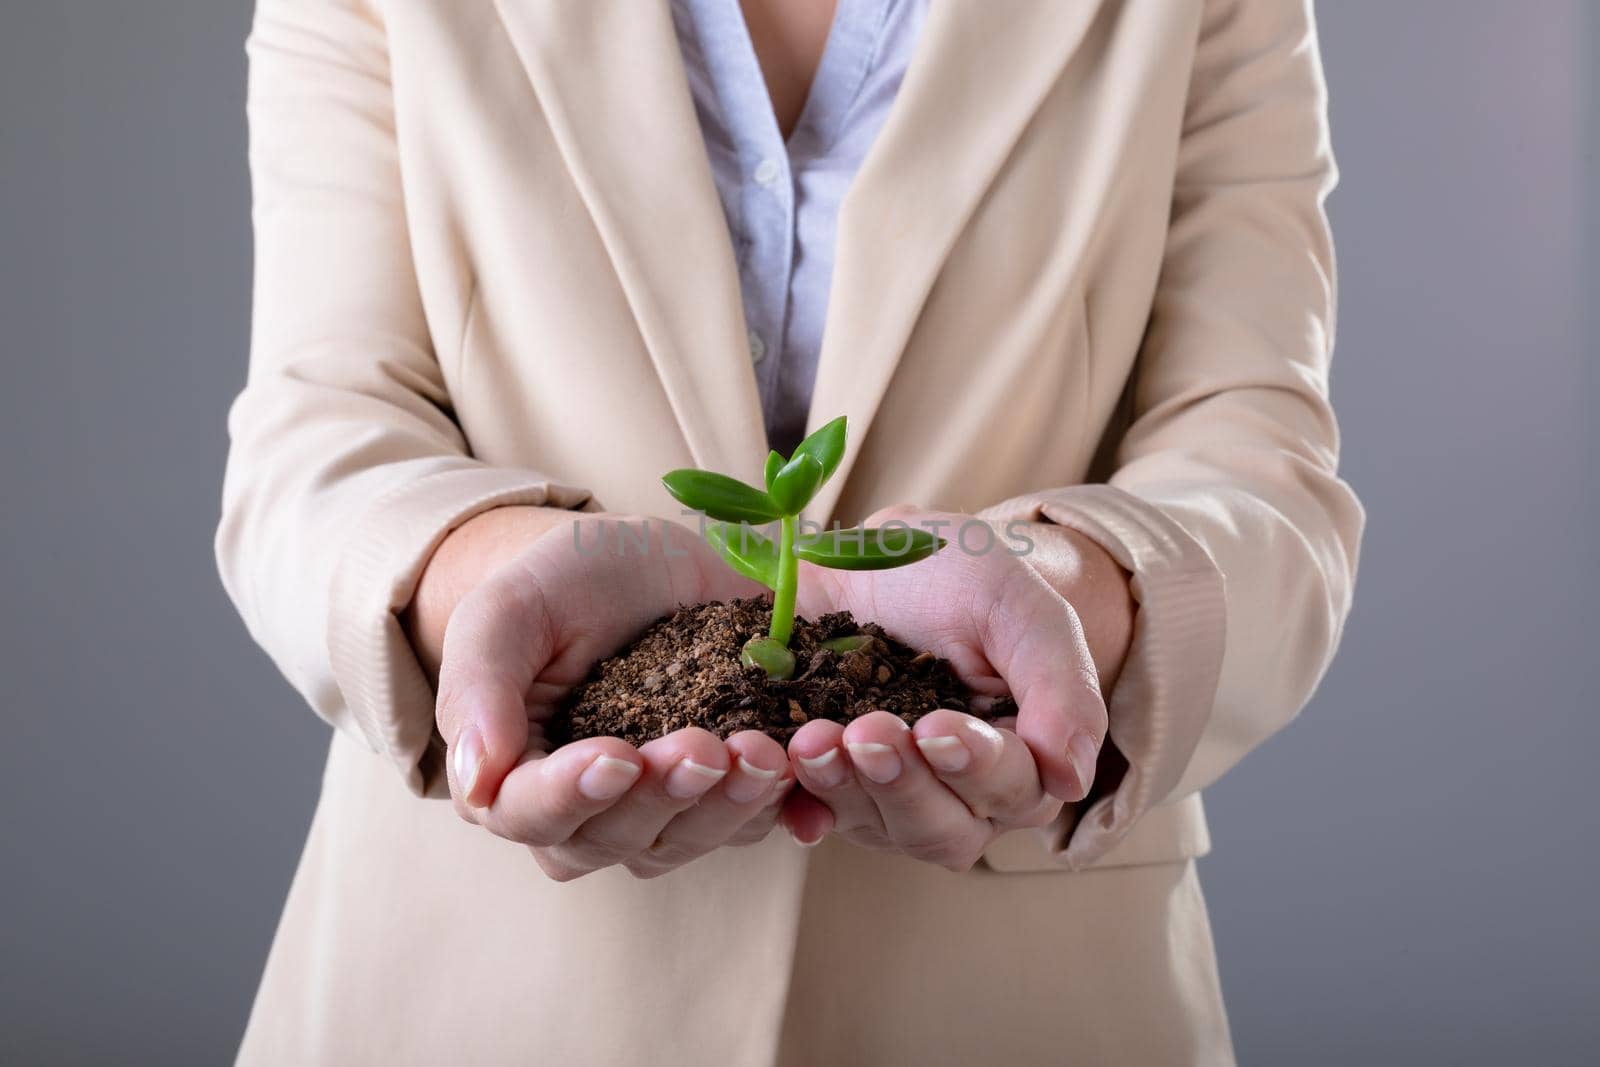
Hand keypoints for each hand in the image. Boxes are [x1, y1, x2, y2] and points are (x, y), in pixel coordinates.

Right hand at [425, 512, 796, 879]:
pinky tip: (809, 782)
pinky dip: (784, 809)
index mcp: (514, 775)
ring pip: (689, 840)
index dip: (573, 794)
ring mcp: (662, 812)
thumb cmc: (565, 581)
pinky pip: (755, 823)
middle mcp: (586, 812)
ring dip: (729, 805)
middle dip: (666, 795)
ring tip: (764, 752)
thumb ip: (480, 688)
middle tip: (706, 746)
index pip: (531, 812)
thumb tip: (472, 781)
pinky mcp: (727, 795)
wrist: (646, 560)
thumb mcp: (511, 609)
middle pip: (616, 838)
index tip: (619, 756)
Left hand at [780, 507, 1128, 869]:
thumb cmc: (961, 577)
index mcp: (1023, 759)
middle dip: (902, 782)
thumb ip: (1060, 686)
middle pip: (942, 827)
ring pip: (877, 825)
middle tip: (866, 732)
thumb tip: (1072, 779)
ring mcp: (889, 801)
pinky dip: (796, 803)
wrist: (873, 556)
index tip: (936, 725)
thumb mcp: (1017, 608)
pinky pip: (810, 814)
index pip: (1012, 788)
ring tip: (813, 738)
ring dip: (845, 787)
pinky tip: (777, 774)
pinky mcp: (830, 791)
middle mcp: (960, 797)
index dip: (976, 765)